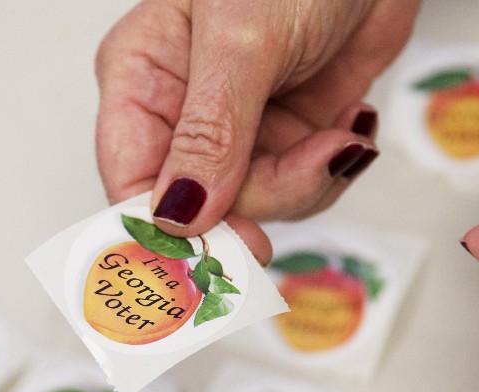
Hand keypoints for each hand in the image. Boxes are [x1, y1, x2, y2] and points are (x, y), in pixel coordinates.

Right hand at [95, 0, 418, 264]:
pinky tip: (348, 126)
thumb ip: (210, 131)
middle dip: (261, 201)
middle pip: (202, 207)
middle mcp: (185, 113)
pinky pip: (302, 188)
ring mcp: (239, 129)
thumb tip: (180, 213)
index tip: (204, 266)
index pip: (130, 180)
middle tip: (306, 177)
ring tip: (339, 134)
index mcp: (143, 78)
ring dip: (307, 181)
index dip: (163, 233)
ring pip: (258, 204)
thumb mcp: (242, 39)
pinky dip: (333, 169)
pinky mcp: (288, 135)